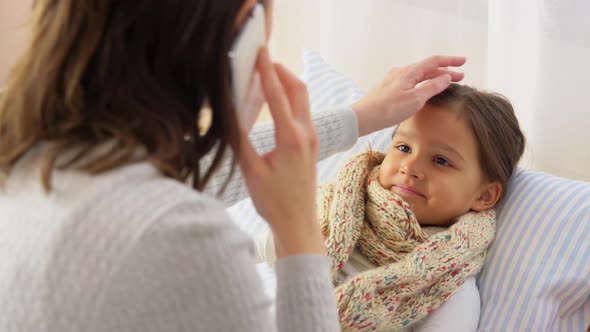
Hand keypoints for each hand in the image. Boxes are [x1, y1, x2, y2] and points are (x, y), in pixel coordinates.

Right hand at [238, 47, 324, 257]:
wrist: (298, 223)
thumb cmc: (275, 202)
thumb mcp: (251, 171)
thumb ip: (240, 141)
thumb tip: (228, 114)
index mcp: (291, 138)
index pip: (277, 95)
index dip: (267, 70)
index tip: (260, 52)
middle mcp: (305, 134)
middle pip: (298, 89)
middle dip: (281, 71)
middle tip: (263, 60)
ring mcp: (311, 139)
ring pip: (303, 100)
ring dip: (287, 84)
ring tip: (267, 76)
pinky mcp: (310, 145)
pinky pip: (302, 112)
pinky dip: (290, 99)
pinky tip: (275, 102)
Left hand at [352, 55, 466, 135]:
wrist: (363, 117)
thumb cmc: (387, 109)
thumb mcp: (415, 99)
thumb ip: (432, 87)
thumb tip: (446, 77)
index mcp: (409, 72)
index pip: (434, 61)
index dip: (450, 61)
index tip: (463, 62)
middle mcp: (401, 72)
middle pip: (427, 68)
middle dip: (445, 71)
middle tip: (460, 77)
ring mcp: (394, 80)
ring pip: (419, 76)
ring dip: (434, 78)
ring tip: (446, 84)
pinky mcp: (389, 90)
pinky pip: (411, 82)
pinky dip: (423, 84)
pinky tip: (425, 91)